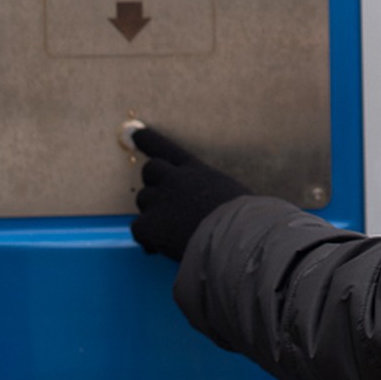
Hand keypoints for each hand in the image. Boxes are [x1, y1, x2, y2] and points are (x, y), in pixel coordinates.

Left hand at [131, 126, 251, 260]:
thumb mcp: (230, 192)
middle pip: (150, 170)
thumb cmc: (243, 217)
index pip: (168, 149)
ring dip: (152, 211)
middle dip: (152, 182)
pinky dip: (147, 238)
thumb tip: (211, 207)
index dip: (151, 141)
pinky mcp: (151, 224)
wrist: (235, 235)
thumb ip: (213, 192)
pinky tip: (159, 246)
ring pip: (143, 199)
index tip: (137, 133)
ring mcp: (161, 200)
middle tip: (160, 198)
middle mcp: (176, 179)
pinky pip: (138, 228)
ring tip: (168, 228)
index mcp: (197, 170)